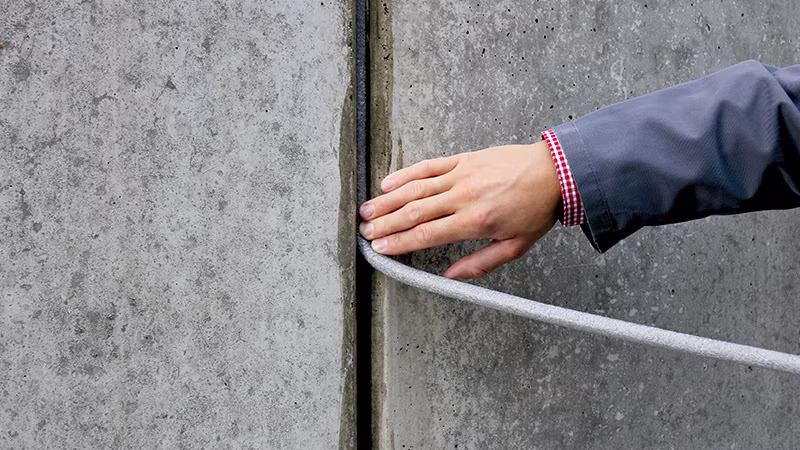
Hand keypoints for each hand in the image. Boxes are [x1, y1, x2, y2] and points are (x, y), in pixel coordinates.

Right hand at [359, 141, 561, 278]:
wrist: (554, 172)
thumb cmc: (535, 210)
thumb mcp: (515, 247)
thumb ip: (480, 264)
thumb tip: (449, 278)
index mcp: (476, 221)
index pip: (427, 234)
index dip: (399, 242)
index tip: (380, 247)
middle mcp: (464, 196)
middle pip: (414, 212)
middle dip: (385, 224)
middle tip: (364, 232)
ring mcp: (462, 175)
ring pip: (416, 189)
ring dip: (387, 201)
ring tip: (366, 211)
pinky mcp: (463, 159)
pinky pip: (428, 166)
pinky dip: (406, 174)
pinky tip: (388, 183)